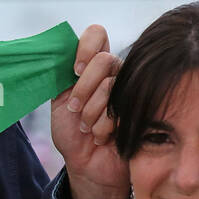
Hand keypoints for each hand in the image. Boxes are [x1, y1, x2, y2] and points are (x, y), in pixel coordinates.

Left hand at [51, 24, 129, 198]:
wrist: (86, 164)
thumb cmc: (72, 132)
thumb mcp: (59, 101)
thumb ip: (60, 75)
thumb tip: (57, 51)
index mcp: (93, 65)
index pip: (97, 34)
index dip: (86, 46)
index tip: (74, 70)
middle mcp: (115, 72)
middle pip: (104, 60)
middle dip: (83, 89)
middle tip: (74, 109)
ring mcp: (131, 90)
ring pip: (110, 86)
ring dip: (90, 113)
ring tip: (87, 128)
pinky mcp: (141, 110)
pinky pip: (120, 109)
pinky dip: (101, 127)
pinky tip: (101, 137)